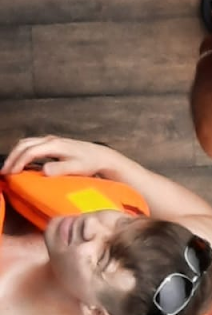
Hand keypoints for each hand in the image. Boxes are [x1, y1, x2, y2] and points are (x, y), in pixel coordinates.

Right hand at [2, 135, 116, 178]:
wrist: (100, 156)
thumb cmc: (89, 163)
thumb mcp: (76, 168)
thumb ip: (60, 169)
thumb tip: (44, 170)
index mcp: (54, 145)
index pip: (30, 152)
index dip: (19, 162)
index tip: (11, 174)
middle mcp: (51, 140)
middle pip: (24, 145)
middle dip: (12, 157)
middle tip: (5, 172)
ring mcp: (51, 140)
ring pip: (26, 143)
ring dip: (16, 154)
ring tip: (9, 168)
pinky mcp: (52, 143)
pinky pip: (32, 145)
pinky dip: (22, 153)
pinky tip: (21, 164)